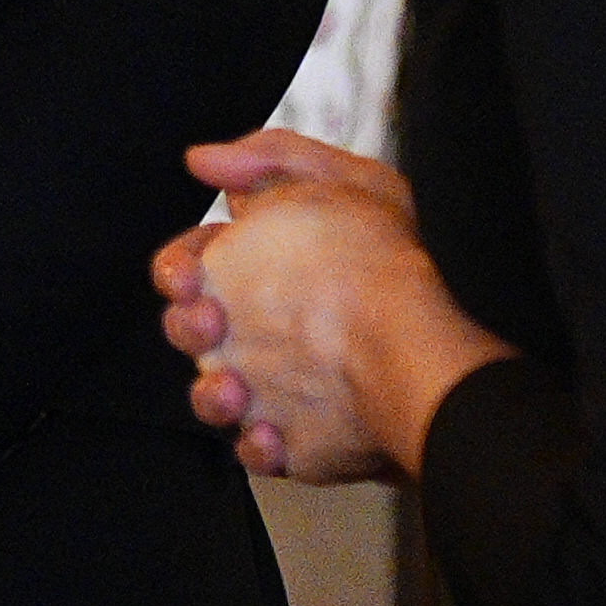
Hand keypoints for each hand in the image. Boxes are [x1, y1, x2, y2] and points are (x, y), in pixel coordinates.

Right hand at [152, 130, 512, 485]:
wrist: (426, 359)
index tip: (186, 271)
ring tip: (234, 388)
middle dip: (186, 323)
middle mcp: (267, 326)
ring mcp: (278, 384)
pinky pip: (254, 449)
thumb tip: (205, 159)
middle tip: (209, 320)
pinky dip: (253, 445)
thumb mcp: (341, 182)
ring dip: (210, 393)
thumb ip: (271, 157)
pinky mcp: (296, 436)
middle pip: (194, 326)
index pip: (198, 262)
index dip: (179, 265)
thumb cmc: (384, 269)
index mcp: (267, 267)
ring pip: (212, 393)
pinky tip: (269, 431)